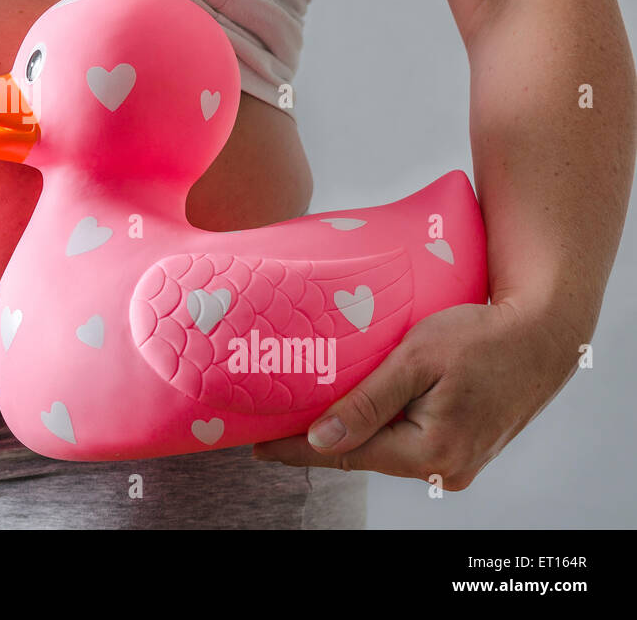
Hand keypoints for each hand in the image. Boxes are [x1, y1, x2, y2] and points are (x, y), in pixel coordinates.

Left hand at [251, 298, 583, 489]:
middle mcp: (445, 468)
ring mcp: (458, 460)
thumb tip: (319, 440)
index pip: (345, 455)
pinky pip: (407, 441)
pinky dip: (380, 426)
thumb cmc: (481, 336)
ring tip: (304, 414)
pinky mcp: (464, 446)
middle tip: (270, 422)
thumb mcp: (416, 360)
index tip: (256, 446)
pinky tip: (355, 410)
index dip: (297, 449)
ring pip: (385, 448)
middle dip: (319, 439)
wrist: (544, 332)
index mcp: (431, 451)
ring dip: (351, 431)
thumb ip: (366, 403)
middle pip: (364, 454)